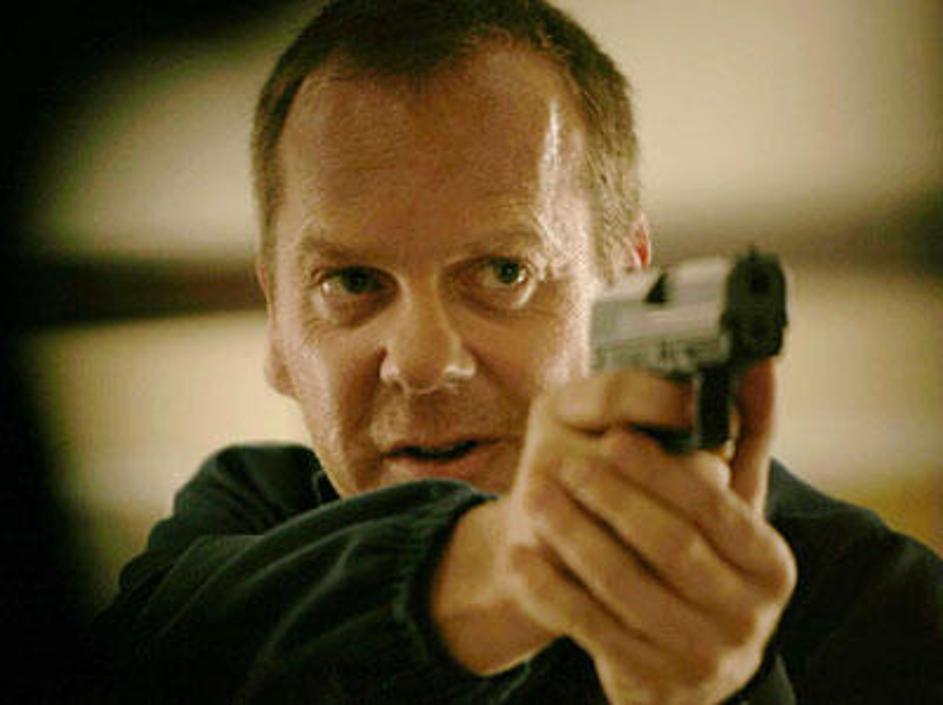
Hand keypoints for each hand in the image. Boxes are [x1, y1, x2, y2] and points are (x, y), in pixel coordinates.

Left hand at [496, 360, 795, 703]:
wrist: (674, 658)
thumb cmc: (699, 562)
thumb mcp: (727, 509)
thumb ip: (744, 439)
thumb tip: (761, 363)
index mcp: (770, 564)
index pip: (717, 506)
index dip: (663, 471)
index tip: (615, 437)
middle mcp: (747, 615)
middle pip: (671, 546)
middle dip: (611, 499)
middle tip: (562, 464)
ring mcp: (702, 656)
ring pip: (624, 586)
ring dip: (573, 536)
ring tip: (533, 497)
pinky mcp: (654, 683)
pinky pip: (590, 628)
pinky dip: (550, 590)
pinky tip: (521, 558)